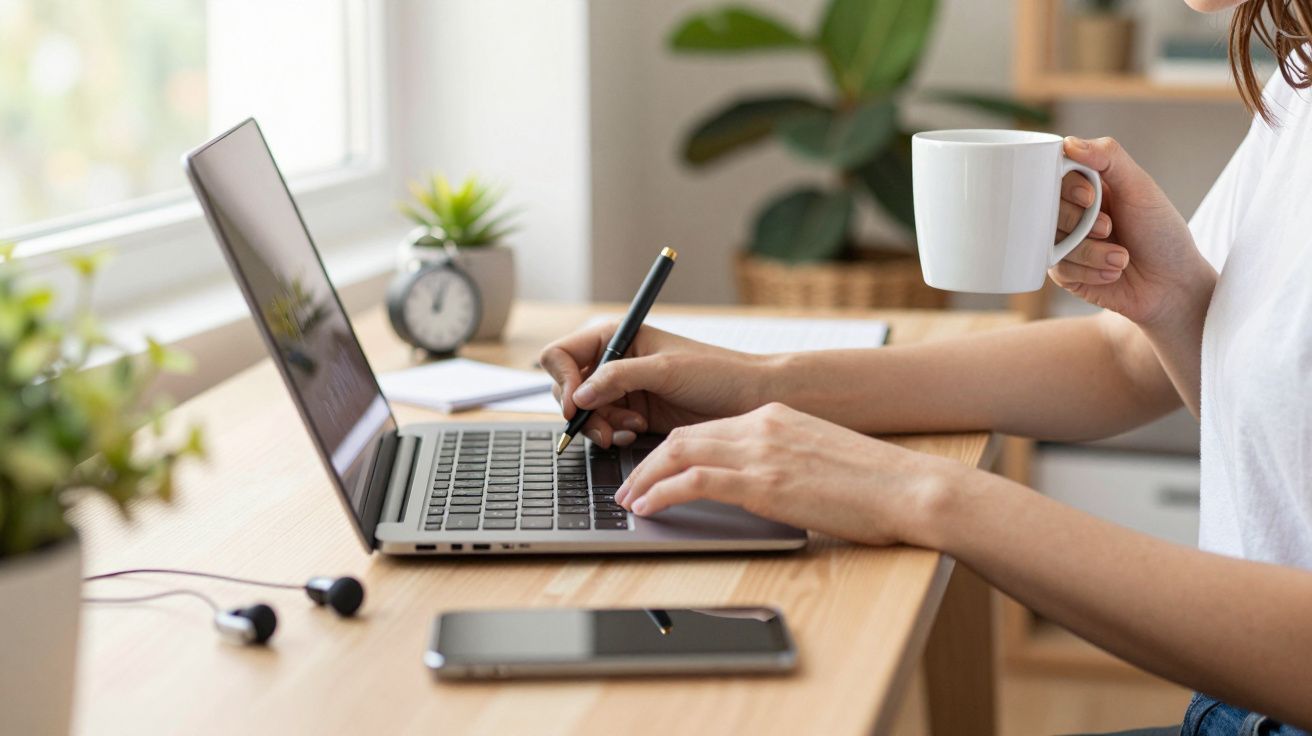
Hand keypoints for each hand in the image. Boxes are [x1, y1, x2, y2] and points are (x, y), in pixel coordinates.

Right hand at [538, 321, 772, 447]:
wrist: (748, 399)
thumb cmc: (716, 372)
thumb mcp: (664, 369)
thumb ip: (618, 378)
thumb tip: (580, 395)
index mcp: (616, 336)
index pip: (562, 354)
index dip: (563, 379)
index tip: (577, 404)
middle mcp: (614, 361)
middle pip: (567, 388)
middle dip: (582, 411)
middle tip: (605, 427)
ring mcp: (622, 390)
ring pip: (584, 413)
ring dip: (600, 426)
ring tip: (629, 430)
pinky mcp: (632, 414)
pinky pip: (604, 427)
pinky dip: (613, 434)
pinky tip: (635, 433)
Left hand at [613, 402, 966, 546]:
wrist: (908, 488)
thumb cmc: (874, 484)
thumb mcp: (819, 458)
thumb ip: (784, 461)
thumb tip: (761, 485)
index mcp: (775, 417)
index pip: (707, 428)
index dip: (671, 449)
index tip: (653, 468)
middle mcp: (762, 426)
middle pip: (684, 436)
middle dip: (647, 462)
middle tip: (627, 485)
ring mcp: (761, 452)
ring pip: (679, 453)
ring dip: (645, 478)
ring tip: (629, 500)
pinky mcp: (763, 482)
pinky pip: (695, 481)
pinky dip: (662, 492)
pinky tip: (648, 508)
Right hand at [1051, 136, 1214, 326]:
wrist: (1172, 284)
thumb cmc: (1161, 232)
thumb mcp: (1141, 187)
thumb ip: (1109, 158)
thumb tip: (1068, 143)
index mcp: (1086, 186)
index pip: (1054, 175)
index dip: (1066, 187)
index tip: (1089, 198)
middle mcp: (1072, 212)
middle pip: (1045, 209)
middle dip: (1080, 223)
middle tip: (1110, 228)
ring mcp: (1064, 243)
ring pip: (1052, 241)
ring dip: (1092, 252)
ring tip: (1122, 257)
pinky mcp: (1064, 273)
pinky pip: (1059, 268)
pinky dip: (1090, 272)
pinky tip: (1112, 273)